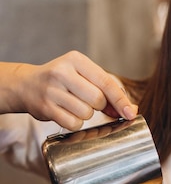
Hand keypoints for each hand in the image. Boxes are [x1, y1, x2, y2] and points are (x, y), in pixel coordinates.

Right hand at [3, 51, 137, 129]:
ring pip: (86, 113)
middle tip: (86, 100)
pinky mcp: (45, 108)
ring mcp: (52, 90)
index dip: (120, 100)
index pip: (106, 82)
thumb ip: (108, 90)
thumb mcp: (84, 76)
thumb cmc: (63, 81)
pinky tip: (66, 113)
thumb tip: (130, 110)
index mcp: (76, 60)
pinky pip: (73, 124)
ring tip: (72, 105)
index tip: (130, 113)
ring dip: (85, 115)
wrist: (26, 85)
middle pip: (98, 100)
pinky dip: (74, 123)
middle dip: (99, 106)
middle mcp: (62, 72)